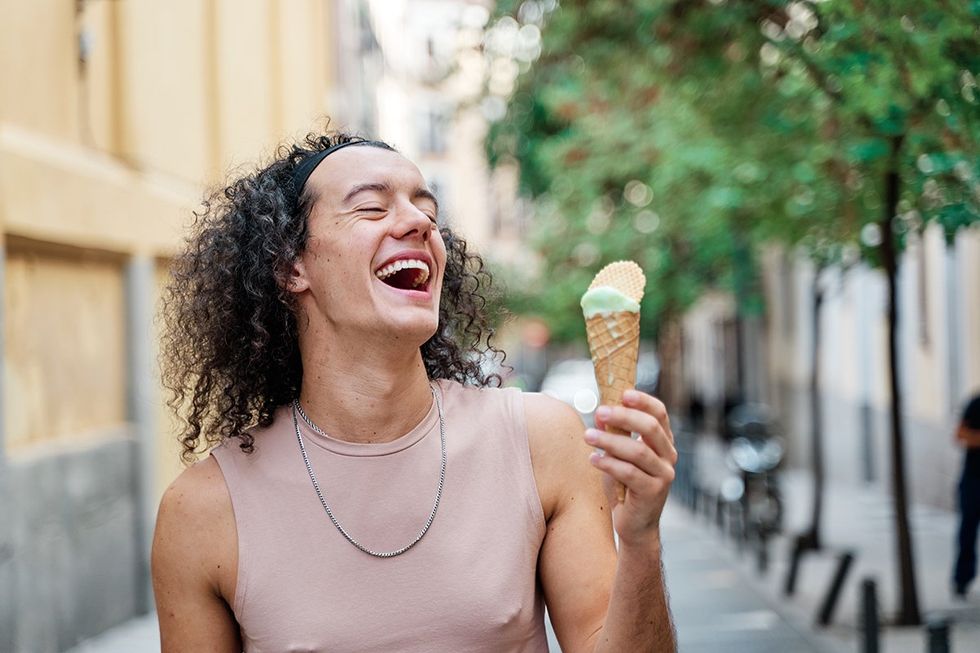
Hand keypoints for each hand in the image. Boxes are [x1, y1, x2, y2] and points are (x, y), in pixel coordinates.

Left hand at [584, 389, 676, 545]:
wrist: (635, 525)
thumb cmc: (625, 485)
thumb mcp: (619, 455)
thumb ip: (614, 435)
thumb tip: (600, 414)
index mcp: (663, 442)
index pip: (660, 414)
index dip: (643, 401)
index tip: (622, 393)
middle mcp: (668, 457)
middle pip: (650, 428)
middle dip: (623, 417)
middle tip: (599, 411)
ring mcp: (664, 475)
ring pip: (637, 451)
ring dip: (609, 440)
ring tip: (587, 436)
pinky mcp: (653, 493)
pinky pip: (629, 473)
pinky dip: (608, 463)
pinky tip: (593, 459)